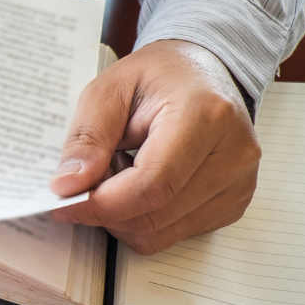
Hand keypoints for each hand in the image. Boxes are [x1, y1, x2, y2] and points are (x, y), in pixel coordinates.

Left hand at [50, 39, 260, 254]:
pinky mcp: (233, 204)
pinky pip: (175, 233)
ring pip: (162, 232)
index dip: (102, 204)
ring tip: (121, 170)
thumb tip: (68, 186)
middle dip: (107, 208)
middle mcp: (233, 155)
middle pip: (156, 215)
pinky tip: (142, 181)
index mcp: (206, 117)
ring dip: (125, 213)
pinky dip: (146, 216)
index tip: (64, 203)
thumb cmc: (158, 76)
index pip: (152, 185)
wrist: (202, 72)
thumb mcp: (108, 90)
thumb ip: (87, 138)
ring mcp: (239, 183)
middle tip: (89, 177)